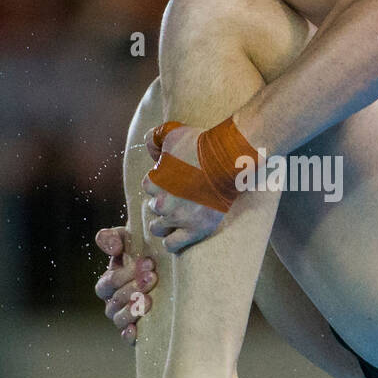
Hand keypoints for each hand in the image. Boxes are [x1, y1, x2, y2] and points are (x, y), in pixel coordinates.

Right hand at [94, 227, 157, 343]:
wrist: (176, 270)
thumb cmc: (150, 253)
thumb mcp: (132, 239)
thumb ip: (115, 237)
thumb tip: (112, 247)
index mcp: (112, 281)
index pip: (108, 283)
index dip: (123, 274)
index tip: (149, 262)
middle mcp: (116, 301)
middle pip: (114, 299)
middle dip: (133, 287)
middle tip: (153, 277)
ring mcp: (127, 317)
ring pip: (119, 318)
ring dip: (132, 308)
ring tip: (150, 299)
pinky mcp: (139, 332)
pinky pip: (126, 336)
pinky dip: (128, 334)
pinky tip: (136, 329)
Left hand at [142, 124, 225, 251]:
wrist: (228, 159)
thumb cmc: (201, 144)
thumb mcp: (173, 133)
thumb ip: (155, 138)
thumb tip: (149, 146)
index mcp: (155, 181)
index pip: (149, 186)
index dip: (160, 182)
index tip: (173, 179)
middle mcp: (163, 202)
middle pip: (154, 207)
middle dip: (164, 202)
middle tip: (180, 196)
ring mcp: (178, 218)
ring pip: (158, 228)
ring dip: (165, 222)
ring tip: (177, 216)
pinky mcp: (195, 230)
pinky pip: (172, 244)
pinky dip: (171, 241)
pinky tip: (176, 234)